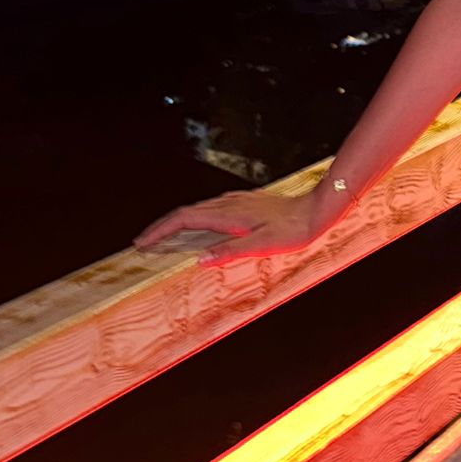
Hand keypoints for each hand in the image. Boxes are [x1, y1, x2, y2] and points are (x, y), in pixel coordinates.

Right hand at [133, 187, 325, 267]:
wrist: (318, 209)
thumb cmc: (293, 229)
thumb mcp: (262, 245)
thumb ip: (230, 252)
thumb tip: (199, 260)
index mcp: (228, 214)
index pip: (184, 218)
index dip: (160, 230)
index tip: (142, 242)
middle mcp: (229, 204)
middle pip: (187, 213)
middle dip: (163, 227)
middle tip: (144, 243)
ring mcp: (238, 201)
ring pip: (199, 210)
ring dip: (179, 223)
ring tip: (166, 238)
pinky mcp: (247, 202)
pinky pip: (213, 209)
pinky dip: (197, 219)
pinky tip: (201, 228)